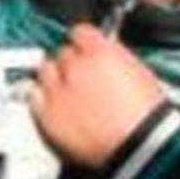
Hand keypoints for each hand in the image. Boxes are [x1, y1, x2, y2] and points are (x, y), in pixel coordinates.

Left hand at [29, 24, 165, 168]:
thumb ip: (114, 58)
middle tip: (81, 79)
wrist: (138, 146)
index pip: (80, 32)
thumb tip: (106, 57)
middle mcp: (75, 66)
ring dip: (54, 78)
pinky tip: (53, 104)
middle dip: (71, 64)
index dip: (83, 42)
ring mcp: (58, 90)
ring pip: (45, 71)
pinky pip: (34, 96)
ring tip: (67, 92)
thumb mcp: (139, 72)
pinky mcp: (46, 113)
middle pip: (62, 54)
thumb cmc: (146, 116)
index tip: (84, 48)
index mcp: (100, 51)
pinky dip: (41, 98)